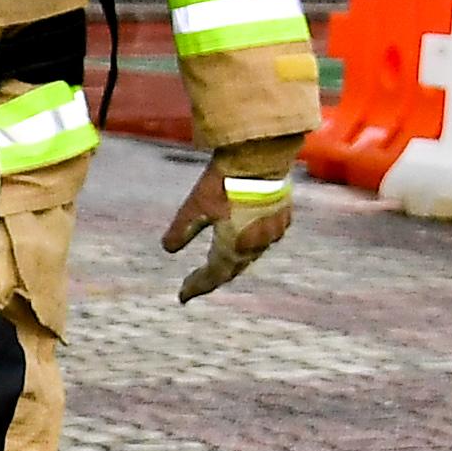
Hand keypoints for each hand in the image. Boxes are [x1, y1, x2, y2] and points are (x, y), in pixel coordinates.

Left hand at [160, 138, 304, 303]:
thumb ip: (182, 230)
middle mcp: (256, 244)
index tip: (182, 296)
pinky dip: (250, 243)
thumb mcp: (195, 206)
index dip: (197, 286)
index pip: (213, 276)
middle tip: (196, 284)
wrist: (261, 154)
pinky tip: (247, 237)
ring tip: (220, 265)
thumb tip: (168, 249)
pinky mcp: (283, 214)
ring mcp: (273, 231)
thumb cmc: (225, 181)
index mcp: (234, 247)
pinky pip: (265, 238)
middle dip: (214, 277)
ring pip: (251, 254)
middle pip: (233, 268)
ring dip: (234, 262)